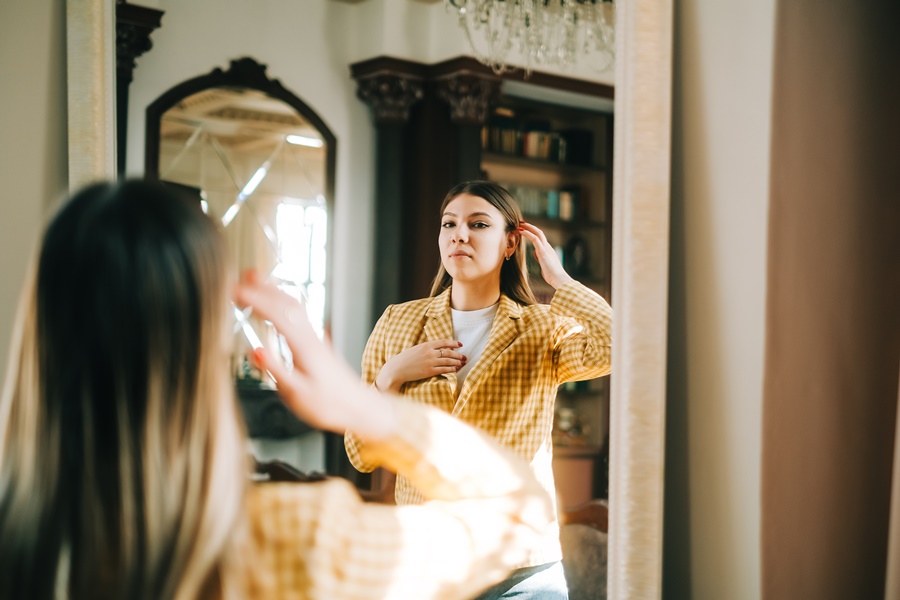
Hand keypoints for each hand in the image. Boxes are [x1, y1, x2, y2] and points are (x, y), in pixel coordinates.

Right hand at [234, 271, 394, 441]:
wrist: (358, 407)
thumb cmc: (329, 404)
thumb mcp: (297, 393)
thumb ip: (275, 370)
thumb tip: (254, 350)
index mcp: (304, 347)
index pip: (277, 315)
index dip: (255, 300)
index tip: (235, 291)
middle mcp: (311, 337)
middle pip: (287, 303)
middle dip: (263, 288)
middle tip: (241, 278)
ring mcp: (315, 337)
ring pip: (294, 305)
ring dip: (274, 290)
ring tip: (255, 280)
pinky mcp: (317, 342)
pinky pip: (298, 313)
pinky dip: (283, 301)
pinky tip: (277, 302)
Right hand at [376, 340, 466, 393]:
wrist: (396, 369)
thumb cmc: (405, 359)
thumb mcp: (416, 349)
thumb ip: (427, 348)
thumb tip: (438, 349)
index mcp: (426, 345)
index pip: (444, 342)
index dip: (453, 343)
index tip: (460, 344)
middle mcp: (429, 353)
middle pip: (448, 352)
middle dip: (458, 354)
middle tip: (464, 356)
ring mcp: (430, 362)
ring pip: (448, 361)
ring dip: (457, 362)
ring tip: (463, 363)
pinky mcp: (429, 371)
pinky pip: (444, 370)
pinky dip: (451, 369)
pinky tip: (456, 369)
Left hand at [518, 221, 573, 288]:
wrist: (559, 279)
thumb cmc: (552, 276)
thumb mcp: (544, 265)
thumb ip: (540, 258)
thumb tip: (535, 254)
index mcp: (548, 251)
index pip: (540, 239)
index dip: (532, 233)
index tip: (525, 230)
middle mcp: (548, 247)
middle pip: (539, 233)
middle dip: (530, 227)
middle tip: (521, 223)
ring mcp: (546, 248)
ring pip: (537, 233)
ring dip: (528, 228)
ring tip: (519, 225)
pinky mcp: (543, 251)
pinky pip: (535, 238)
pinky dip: (527, 233)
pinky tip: (521, 231)